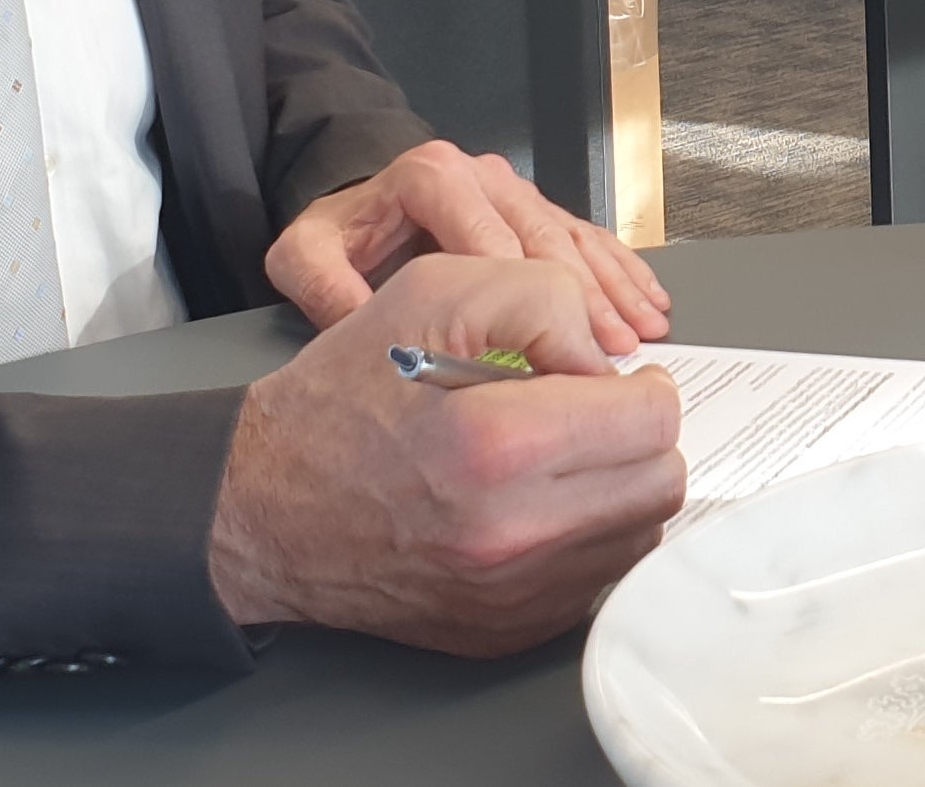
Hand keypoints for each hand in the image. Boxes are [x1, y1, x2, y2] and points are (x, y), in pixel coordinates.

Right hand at [208, 251, 684, 652]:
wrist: (263, 507)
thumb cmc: (339, 401)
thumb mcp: (430, 294)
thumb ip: (541, 298)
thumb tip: (607, 356)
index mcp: (497, 445)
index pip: (653, 416)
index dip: (636, 382)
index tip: (595, 376)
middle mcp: (513, 535)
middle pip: (661, 480)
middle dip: (635, 435)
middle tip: (584, 413)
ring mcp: (512, 596)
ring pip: (639, 535)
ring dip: (615, 487)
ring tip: (555, 457)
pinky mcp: (507, 631)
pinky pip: (597, 579)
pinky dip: (584, 538)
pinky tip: (532, 504)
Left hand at [266, 138, 669, 354]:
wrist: (357, 213)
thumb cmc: (343, 238)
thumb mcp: (308, 256)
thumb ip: (325, 286)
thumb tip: (359, 321)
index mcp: (429, 178)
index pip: (485, 230)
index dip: (523, 283)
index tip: (548, 331)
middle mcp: (480, 177)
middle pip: (542, 235)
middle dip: (582, 294)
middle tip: (610, 348)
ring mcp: (515, 192)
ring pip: (574, 237)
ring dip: (612, 287)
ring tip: (640, 334)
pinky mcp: (538, 212)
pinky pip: (589, 237)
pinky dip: (622, 273)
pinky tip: (649, 306)